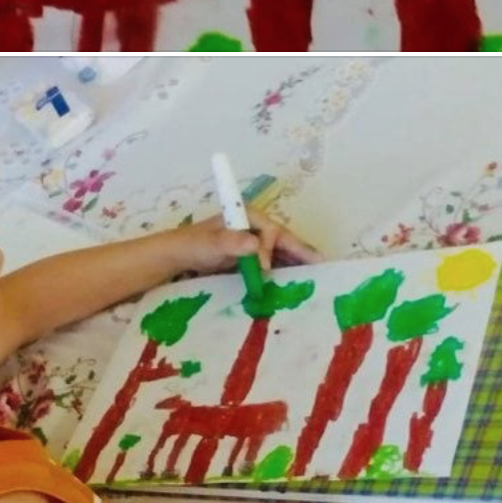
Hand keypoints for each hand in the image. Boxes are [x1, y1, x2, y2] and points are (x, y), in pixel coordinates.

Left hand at [176, 208, 323, 274]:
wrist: (178, 257)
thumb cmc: (194, 245)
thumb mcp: (210, 244)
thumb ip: (231, 243)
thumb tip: (255, 245)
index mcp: (249, 217)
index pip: (273, 232)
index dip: (273, 250)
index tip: (263, 268)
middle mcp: (256, 228)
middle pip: (284, 242)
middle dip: (301, 255)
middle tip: (323, 268)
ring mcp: (254, 243)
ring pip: (281, 254)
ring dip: (295, 266)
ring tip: (314, 280)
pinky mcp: (251, 258)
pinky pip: (272, 265)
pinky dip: (282, 273)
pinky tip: (293, 285)